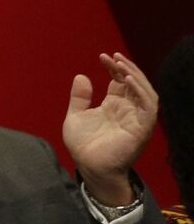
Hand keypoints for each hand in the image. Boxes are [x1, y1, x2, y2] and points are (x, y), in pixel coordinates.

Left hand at [64, 52, 157, 205]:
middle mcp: (128, 110)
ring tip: (122, 65)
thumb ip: (79, 97)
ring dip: (136, 77)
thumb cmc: (84, 145)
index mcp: (114, 105)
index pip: (120, 81)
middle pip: (134, 84)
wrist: (89, 166)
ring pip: (146, 93)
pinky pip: (148, 107)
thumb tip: (81, 75)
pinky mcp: (141, 128)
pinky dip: (141, 92)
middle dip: (126, 68)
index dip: (115, 68)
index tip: (103, 56)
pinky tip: (128, 81)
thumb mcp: (76, 116)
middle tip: (114, 56)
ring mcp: (136, 119)